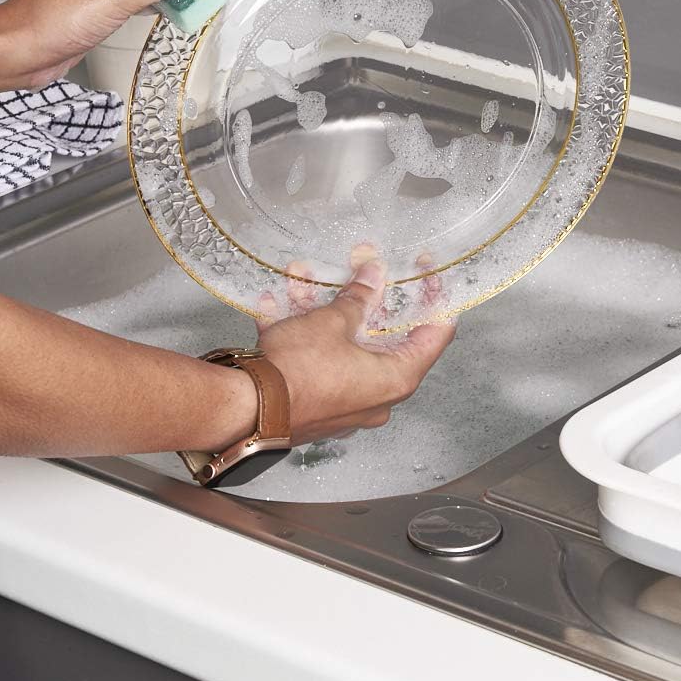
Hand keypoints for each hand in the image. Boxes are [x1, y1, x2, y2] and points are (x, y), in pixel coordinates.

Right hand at [255, 261, 455, 444]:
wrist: (245, 412)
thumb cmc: (296, 372)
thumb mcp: (332, 322)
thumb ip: (358, 297)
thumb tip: (374, 275)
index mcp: (396, 379)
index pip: (436, 334)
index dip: (434, 299)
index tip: (427, 275)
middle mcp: (378, 398)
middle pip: (385, 337)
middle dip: (366, 299)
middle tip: (360, 269)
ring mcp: (347, 404)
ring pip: (343, 345)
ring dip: (322, 311)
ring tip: (301, 278)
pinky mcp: (317, 404)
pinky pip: (317, 361)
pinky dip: (301, 334)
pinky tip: (273, 305)